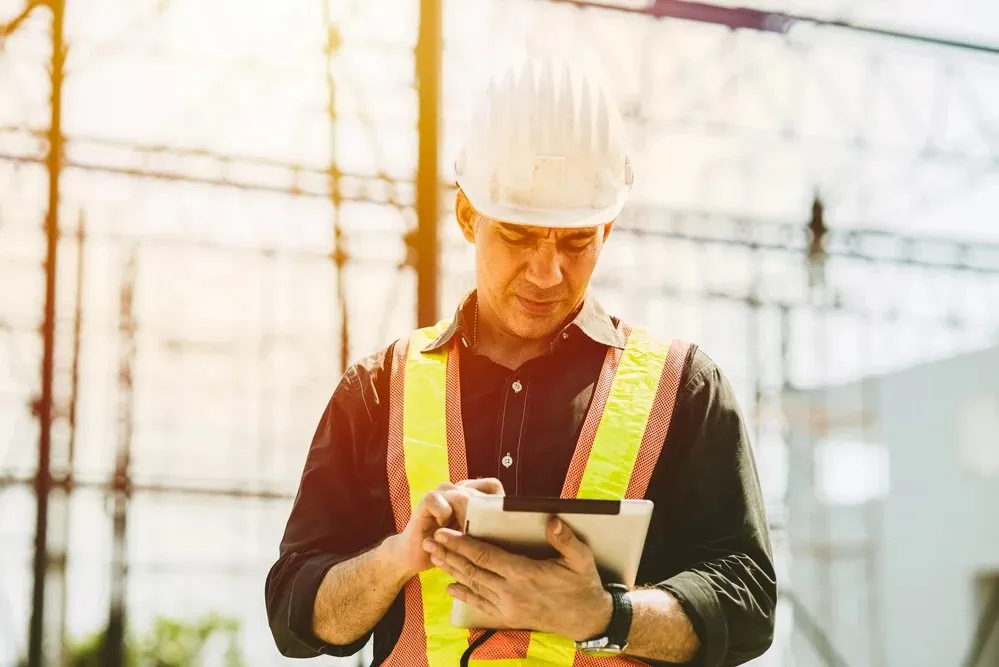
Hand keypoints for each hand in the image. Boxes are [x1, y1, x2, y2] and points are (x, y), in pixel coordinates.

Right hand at [386, 478, 503, 582]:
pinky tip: (441, 529)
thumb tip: (516, 530)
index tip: (498, 526)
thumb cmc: (448, 547)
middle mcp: (457, 488)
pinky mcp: (426, 500)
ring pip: (461, 494)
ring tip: (460, 534)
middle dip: (480, 516)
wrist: (416, 553)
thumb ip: (489, 528)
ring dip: (463, 518)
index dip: (498, 503)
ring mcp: (442, 492)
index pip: (493, 486)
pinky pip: (438, 500)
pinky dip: (442, 515)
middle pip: (477, 492)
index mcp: (471, 494)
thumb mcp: (473, 538)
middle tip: (478, 536)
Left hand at [424, 516, 611, 641]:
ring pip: (472, 586)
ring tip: (434, 557)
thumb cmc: (583, 585)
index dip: (462, 544)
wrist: (587, 619)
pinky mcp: (508, 616)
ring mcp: (507, 606)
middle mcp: (511, 592)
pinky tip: (450, 587)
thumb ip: (565, 539)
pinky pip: (480, 604)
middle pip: (472, 570)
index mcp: (525, 574)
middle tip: (428, 541)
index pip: (485, 556)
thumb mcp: (581, 559)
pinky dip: (463, 595)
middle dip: (448, 554)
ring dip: (451, 571)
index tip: (444, 533)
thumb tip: (552, 521)